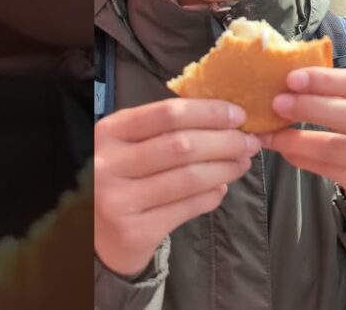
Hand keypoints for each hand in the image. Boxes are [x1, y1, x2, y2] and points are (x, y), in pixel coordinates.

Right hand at [94, 98, 260, 276]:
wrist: (97, 232)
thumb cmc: (124, 177)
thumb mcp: (131, 144)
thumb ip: (167, 128)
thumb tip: (227, 119)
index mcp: (110, 131)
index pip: (167, 113)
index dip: (209, 112)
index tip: (238, 115)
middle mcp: (109, 163)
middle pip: (182, 145)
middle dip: (225, 142)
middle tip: (248, 143)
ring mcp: (119, 199)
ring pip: (188, 178)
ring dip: (225, 169)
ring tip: (242, 164)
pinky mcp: (134, 231)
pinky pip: (186, 208)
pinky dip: (211, 196)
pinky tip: (221, 188)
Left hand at [260, 68, 345, 215]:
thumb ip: (338, 92)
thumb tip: (290, 83)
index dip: (326, 80)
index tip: (292, 79)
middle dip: (312, 107)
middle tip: (278, 103)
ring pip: (339, 147)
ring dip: (300, 139)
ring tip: (273, 134)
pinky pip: (332, 170)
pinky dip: (305, 160)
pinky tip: (287, 152)